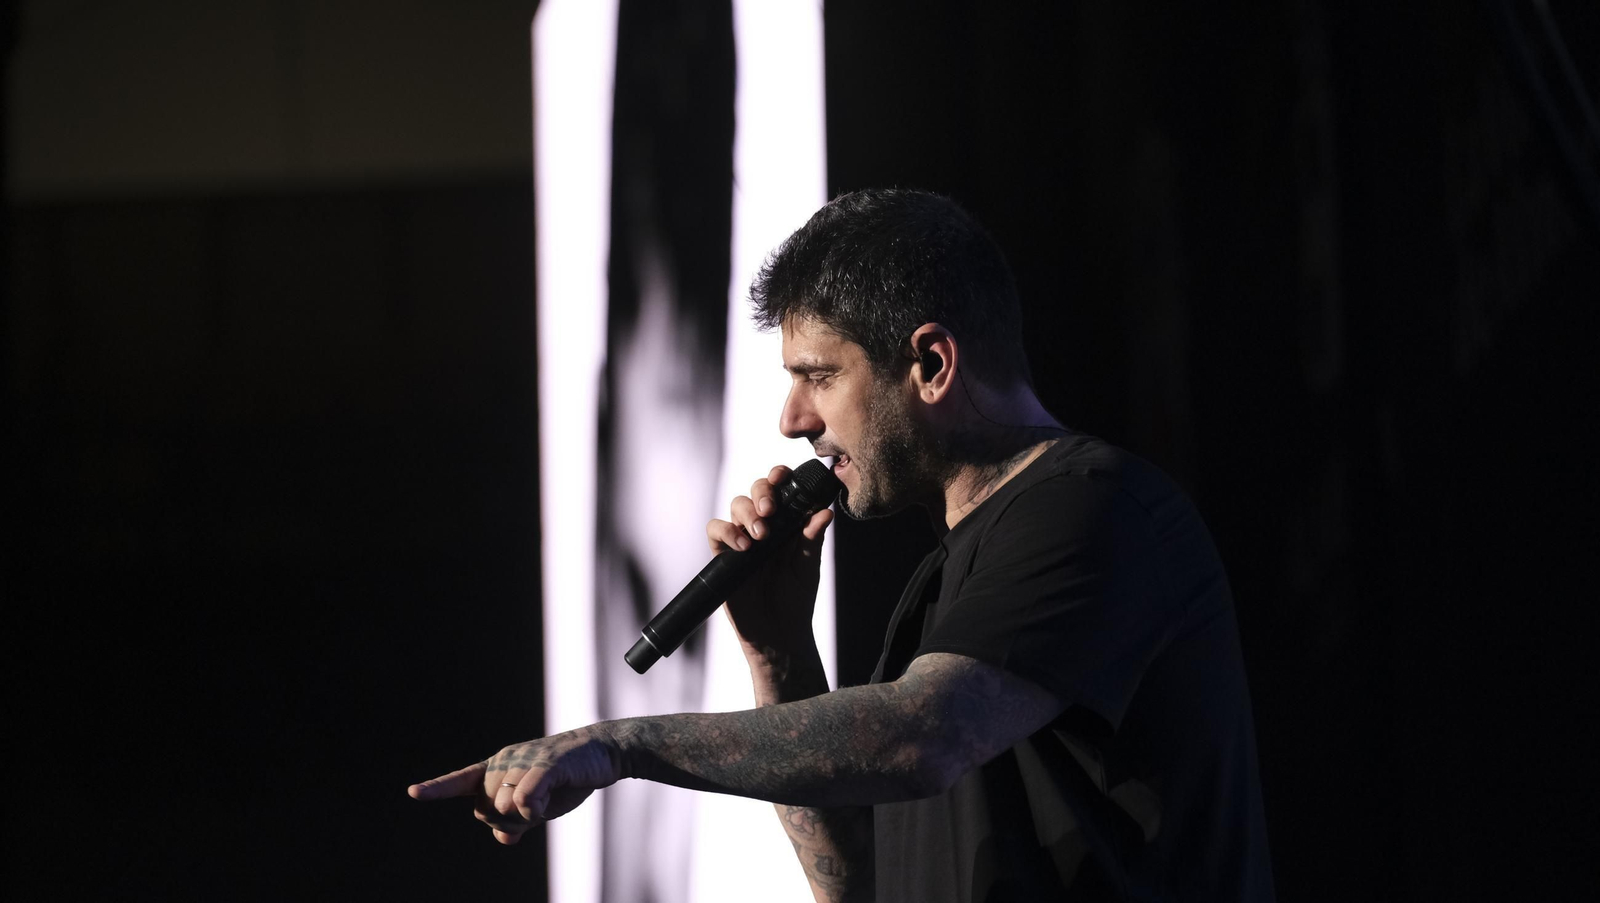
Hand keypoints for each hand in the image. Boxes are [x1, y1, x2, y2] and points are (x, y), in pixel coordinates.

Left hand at [407, 725, 621, 844]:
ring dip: (527, 816)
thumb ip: (518, 818)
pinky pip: (525, 797)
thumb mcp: (541, 802)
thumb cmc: (570, 776)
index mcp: (499, 767)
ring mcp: (524, 762)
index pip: (462, 780)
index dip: (437, 788)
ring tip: (551, 795)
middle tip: (538, 805)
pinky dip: (531, 808)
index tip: (413, 793)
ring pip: (504, 808)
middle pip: (485, 809)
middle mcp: (505, 761)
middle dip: (508, 820)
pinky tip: (544, 804)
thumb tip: (503, 838)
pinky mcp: (547, 765)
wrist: (604, 753)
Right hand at [705, 464, 834, 671]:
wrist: (778, 633)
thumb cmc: (797, 597)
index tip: (784, 476)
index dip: (779, 476)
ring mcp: (742, 538)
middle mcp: (764, 525)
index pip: (780, 488)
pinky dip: (727, 532)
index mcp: (786, 522)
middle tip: (771, 509)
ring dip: (747, 513)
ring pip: (736, 506)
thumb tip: (826, 511)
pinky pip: (716, 530)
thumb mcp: (809, 565)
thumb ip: (814, 537)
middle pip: (755, 490)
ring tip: (761, 536)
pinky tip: (744, 547)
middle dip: (762, 492)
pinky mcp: (723, 555)